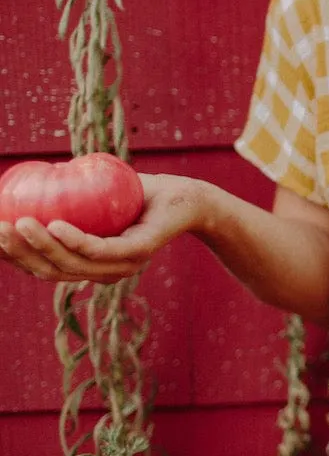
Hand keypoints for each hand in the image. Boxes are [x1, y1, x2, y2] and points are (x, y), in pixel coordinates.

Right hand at [0, 173, 206, 283]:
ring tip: (16, 223)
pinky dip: (75, 240)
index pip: (39, 266)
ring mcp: (120, 266)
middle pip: (49, 270)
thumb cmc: (134, 195)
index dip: (9, 255)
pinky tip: (55, 224)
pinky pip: (101, 249)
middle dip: (15, 252)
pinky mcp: (138, 253)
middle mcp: (100, 272)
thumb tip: (17, 183)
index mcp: (85, 264)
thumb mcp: (90, 195)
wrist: (184, 196)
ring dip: (40, 245)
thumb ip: (59, 196)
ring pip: (71, 262)